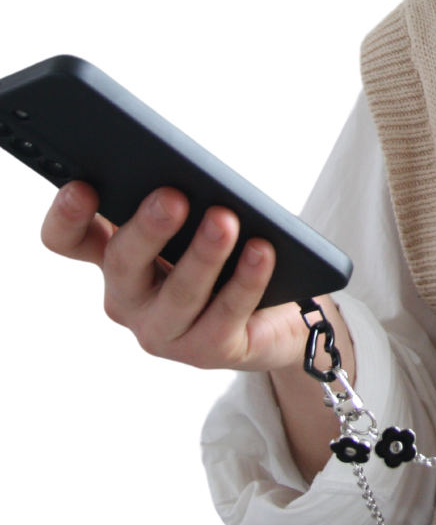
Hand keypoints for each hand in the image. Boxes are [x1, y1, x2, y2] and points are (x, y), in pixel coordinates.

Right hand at [41, 180, 310, 371]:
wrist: (278, 311)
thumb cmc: (229, 256)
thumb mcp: (200, 221)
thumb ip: (186, 197)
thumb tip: (192, 175)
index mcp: (117, 254)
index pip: (69, 238)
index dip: (67, 216)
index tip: (82, 187)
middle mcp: (131, 296)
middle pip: (123, 264)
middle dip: (148, 229)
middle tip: (172, 197)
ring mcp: (165, 330)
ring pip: (179, 294)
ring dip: (203, 255)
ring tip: (225, 221)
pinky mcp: (209, 350)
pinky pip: (226, 315)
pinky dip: (246, 281)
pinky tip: (261, 252)